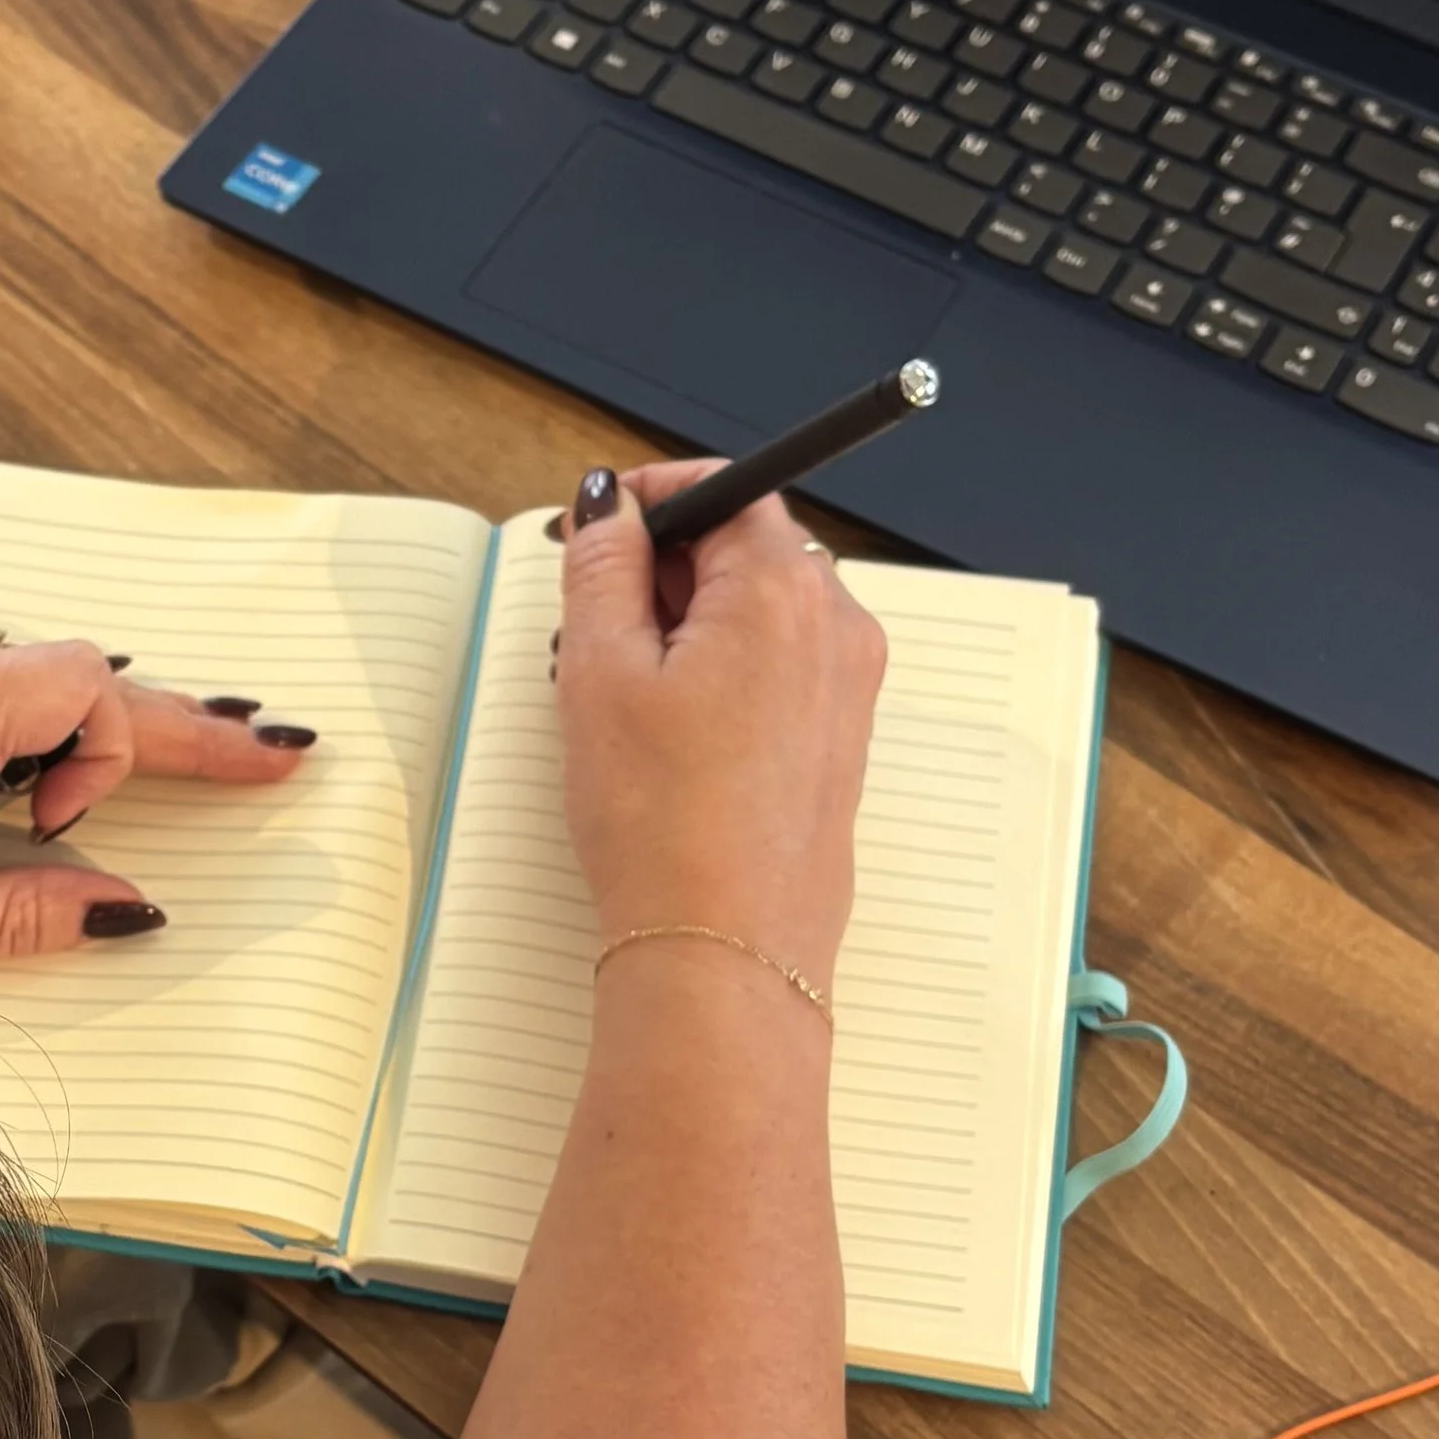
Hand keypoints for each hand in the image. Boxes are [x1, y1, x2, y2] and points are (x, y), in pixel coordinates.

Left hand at [0, 628, 313, 974]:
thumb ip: (17, 917)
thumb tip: (127, 910)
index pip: (83, 684)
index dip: (120, 756)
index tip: (91, 834)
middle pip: (74, 666)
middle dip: (173, 718)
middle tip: (267, 750)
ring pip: (23, 667)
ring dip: (90, 721)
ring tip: (165, 766)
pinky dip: (25, 719)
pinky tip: (38, 772)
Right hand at [555, 464, 885, 995]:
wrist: (724, 951)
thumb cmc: (666, 825)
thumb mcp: (602, 672)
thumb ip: (603, 567)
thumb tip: (610, 507)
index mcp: (783, 590)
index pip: (730, 487)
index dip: (655, 496)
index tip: (600, 524)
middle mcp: (835, 628)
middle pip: (747, 547)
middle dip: (666, 567)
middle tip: (591, 625)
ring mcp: (846, 688)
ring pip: (758, 612)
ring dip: (688, 625)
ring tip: (620, 695)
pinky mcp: (838, 742)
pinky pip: (778, 669)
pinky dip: (720, 674)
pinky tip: (665, 736)